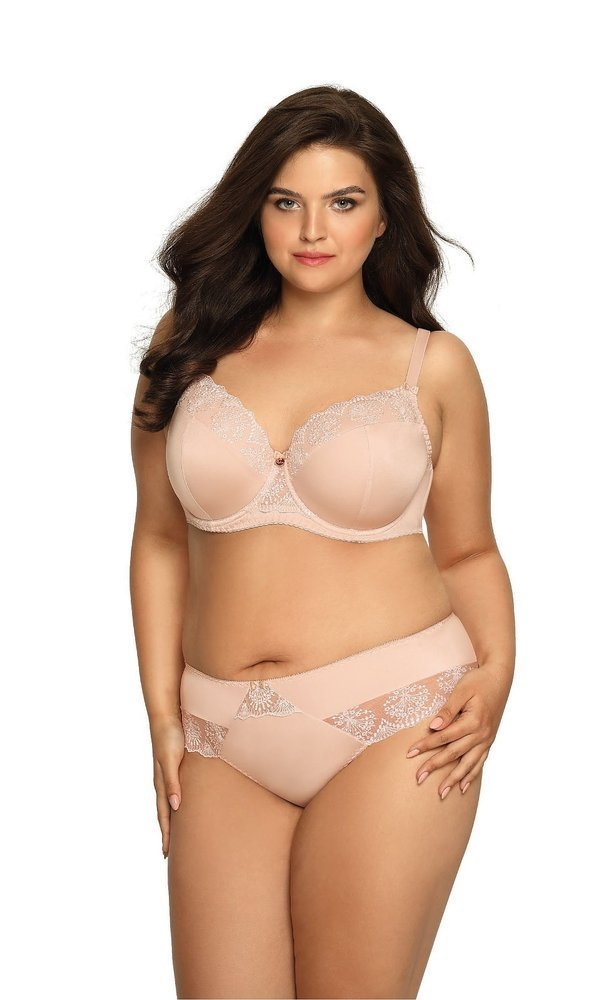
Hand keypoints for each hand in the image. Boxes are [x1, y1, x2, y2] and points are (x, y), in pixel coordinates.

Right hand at [150, 714, 185, 857]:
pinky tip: (185, 805)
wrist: (166, 715)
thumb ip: (173, 782)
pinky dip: (178, 803)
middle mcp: (164, 781)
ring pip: (170, 803)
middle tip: (170, 853)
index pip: (163, 815)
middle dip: (167, 833)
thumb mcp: (171, 760)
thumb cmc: (169, 737)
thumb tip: (176, 807)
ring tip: (179, 834)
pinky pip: (176, 790)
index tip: (166, 854)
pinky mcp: (176, 766)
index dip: (165, 834)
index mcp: (162, 783)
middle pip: (165, 813)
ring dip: (173, 819)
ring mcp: (169, 774)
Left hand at [405, 664, 511, 798]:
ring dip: (454, 779)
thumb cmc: (478, 681)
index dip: (426, 745)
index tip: (410, 753)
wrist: (500, 678)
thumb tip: (434, 726)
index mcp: (473, 721)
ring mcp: (486, 740)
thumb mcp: (462, 690)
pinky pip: (479, 762)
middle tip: (418, 778)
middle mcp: (481, 734)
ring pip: (468, 764)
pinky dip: (471, 776)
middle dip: (435, 766)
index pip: (444, 737)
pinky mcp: (488, 741)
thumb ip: (448, 709)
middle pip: (454, 754)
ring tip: (441, 793)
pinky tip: (462, 787)